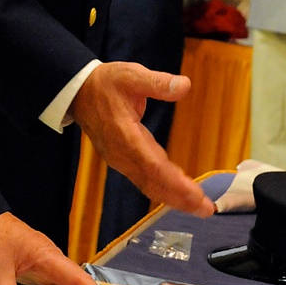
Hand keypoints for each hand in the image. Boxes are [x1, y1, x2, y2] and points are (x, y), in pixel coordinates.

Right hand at [72, 62, 213, 216]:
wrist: (79, 93)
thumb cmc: (106, 83)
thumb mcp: (131, 75)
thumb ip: (157, 82)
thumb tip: (184, 86)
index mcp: (124, 134)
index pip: (152, 164)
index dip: (174, 181)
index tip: (195, 194)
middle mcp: (121, 153)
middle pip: (152, 182)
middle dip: (180, 198)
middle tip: (206, 210)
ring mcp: (120, 160)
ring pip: (148, 185)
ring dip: (174, 198)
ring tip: (199, 207)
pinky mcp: (121, 161)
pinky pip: (144, 181)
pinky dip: (163, 190)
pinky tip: (180, 195)